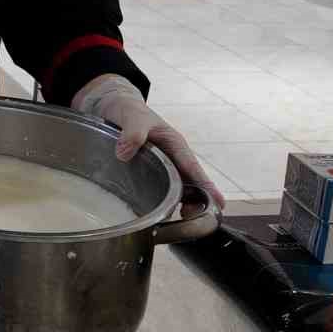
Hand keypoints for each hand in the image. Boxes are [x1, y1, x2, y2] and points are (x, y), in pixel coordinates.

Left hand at [74, 75, 224, 209]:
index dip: (206, 186)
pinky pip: (157, 190)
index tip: (219, 203)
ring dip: (177, 205)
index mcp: (173, 143)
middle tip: (191, 220)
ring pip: (175, 190)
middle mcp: (171, 157)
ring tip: (172, 224)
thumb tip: (124, 154)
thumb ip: (132, 131)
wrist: (113, 107)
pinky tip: (153, 217)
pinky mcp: (147, 173)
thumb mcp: (130, 116)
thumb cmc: (128, 109)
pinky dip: (159, 203)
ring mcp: (161, 167)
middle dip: (195, 202)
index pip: (192, 167)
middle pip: (189, 183)